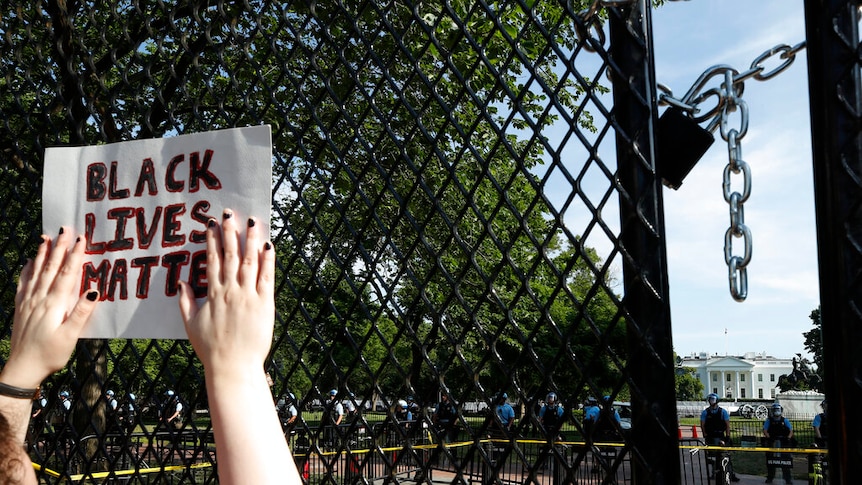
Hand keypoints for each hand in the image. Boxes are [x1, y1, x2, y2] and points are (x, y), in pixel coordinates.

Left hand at [3, 228, 98, 388]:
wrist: (22, 368)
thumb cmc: (50, 354)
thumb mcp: (70, 337)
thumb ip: (81, 313)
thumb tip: (94, 290)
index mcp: (54, 304)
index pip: (67, 274)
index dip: (74, 255)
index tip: (81, 238)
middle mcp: (39, 299)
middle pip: (51, 267)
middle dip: (58, 247)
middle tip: (64, 229)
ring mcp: (28, 302)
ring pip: (36, 271)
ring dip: (42, 253)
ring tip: (46, 237)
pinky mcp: (21, 307)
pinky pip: (23, 282)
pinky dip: (27, 269)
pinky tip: (29, 261)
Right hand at [178, 209, 274, 378]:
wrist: (233, 367)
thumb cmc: (212, 349)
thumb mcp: (191, 326)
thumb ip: (186, 302)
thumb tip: (181, 283)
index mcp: (213, 294)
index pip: (212, 260)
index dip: (212, 240)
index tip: (211, 223)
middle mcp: (230, 291)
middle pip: (231, 255)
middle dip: (230, 232)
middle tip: (230, 213)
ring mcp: (248, 296)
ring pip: (250, 261)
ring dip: (251, 239)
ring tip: (252, 221)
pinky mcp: (265, 304)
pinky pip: (267, 277)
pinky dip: (268, 260)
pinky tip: (268, 245)